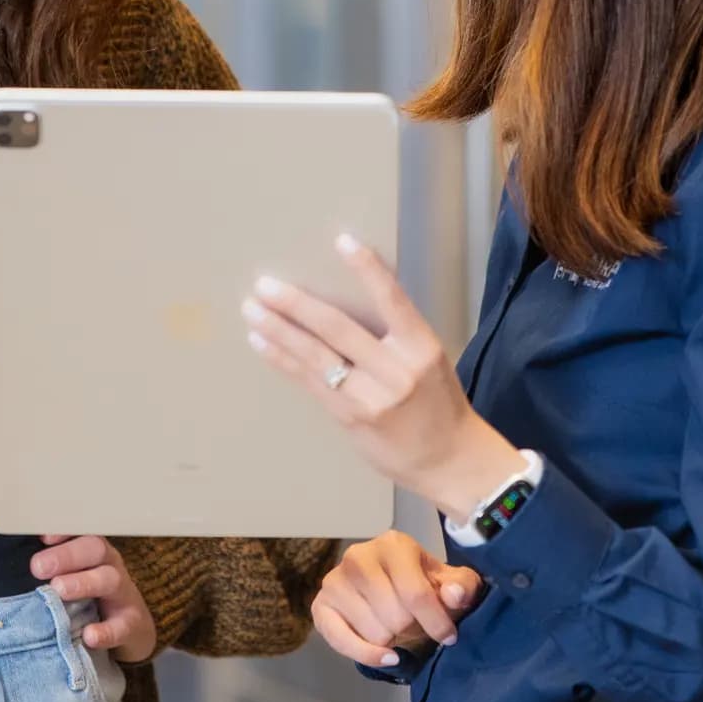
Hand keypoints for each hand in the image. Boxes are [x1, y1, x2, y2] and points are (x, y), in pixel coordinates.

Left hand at [33, 535, 157, 662]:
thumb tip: (10, 562)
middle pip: (94, 549)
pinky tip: (90, 635)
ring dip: (83, 583)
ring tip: (59, 589)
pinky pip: (121, 626)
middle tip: (38, 567)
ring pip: (109, 580)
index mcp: (92, 551)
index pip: (80, 532)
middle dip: (66, 556)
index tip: (41, 537)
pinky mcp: (131, 624)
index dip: (62, 531)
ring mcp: (123, 593)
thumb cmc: (92, 597)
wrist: (131, 627)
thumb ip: (48, 569)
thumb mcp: (73, 577)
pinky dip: (106, 631)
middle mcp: (109, 565)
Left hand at [245, 235, 525, 523]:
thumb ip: (394, 335)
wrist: (449, 460)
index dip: (367, 270)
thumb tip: (345, 305)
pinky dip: (283, 360)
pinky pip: (310, 382)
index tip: (342, 242)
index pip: (392, 300)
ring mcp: (371, 397)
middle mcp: (396, 370)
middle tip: (265, 285)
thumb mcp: (428, 359)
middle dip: (297, 305)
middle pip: (338, 329)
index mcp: (421, 347)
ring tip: (252, 310)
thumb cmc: (439, 403)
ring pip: (316, 356)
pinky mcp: (350, 418)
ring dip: (279, 331)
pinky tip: (263, 343)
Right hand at [312, 530, 484, 668]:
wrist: (392, 587)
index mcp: (393, 545)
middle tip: (416, 625)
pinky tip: (386, 655)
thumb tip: (454, 595)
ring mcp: (335, 580)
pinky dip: (366, 655)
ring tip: (397, 628)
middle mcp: (358, 556)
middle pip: (395, 616)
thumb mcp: (452, 583)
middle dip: (413, 629)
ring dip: (392, 640)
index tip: (449, 637)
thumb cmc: (425, 584)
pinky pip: (340, 641)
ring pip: (374, 632)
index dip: (437, 622)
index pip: (416, 592)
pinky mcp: (321, 605)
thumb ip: (462, 587)